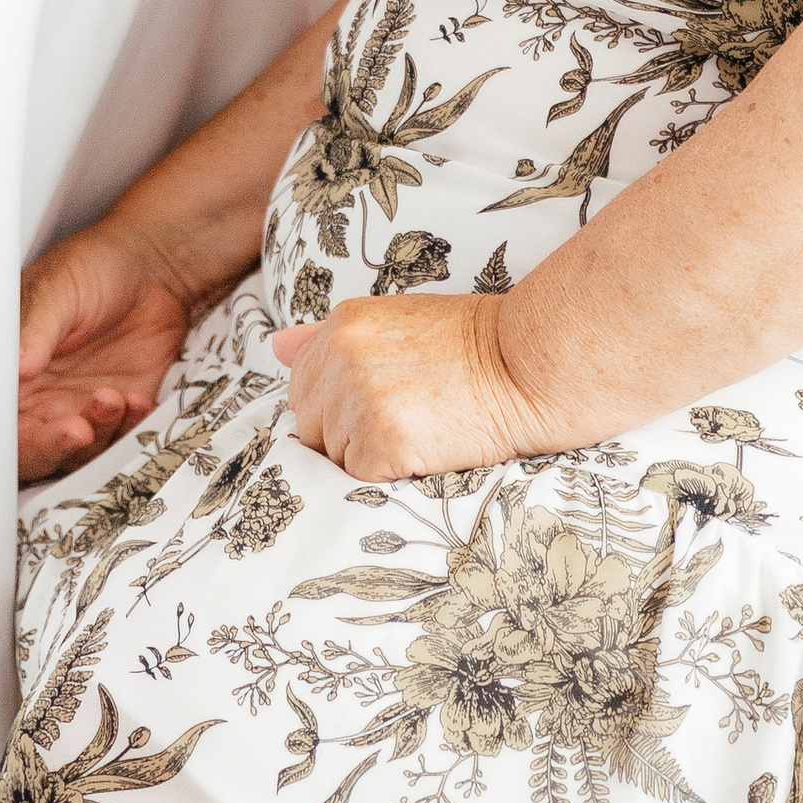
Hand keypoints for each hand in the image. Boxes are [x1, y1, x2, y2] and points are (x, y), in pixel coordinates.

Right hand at [18, 220, 192, 486]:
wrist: (152, 264)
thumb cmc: (94, 266)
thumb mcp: (57, 288)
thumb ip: (36, 329)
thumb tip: (16, 364)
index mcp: (16, 369)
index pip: (4, 420)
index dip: (20, 436)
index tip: (42, 426)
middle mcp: (44, 396)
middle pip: (38, 448)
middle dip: (57, 446)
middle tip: (79, 429)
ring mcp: (82, 406)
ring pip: (81, 451)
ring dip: (98, 434)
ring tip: (115, 398)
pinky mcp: (122, 410)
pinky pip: (122, 438)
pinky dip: (130, 428)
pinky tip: (137, 401)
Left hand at [270, 294, 547, 482]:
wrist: (527, 365)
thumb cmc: (471, 346)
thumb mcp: (395, 324)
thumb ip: (329, 337)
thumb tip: (275, 345)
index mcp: (342, 324)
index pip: (302, 386)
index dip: (338, 407)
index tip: (382, 405)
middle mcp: (340, 355)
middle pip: (310, 425)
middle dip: (347, 436)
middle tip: (406, 419)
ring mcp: (357, 397)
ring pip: (335, 456)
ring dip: (371, 457)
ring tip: (422, 429)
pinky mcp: (381, 439)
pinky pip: (360, 478)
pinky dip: (390, 475)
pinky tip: (426, 448)